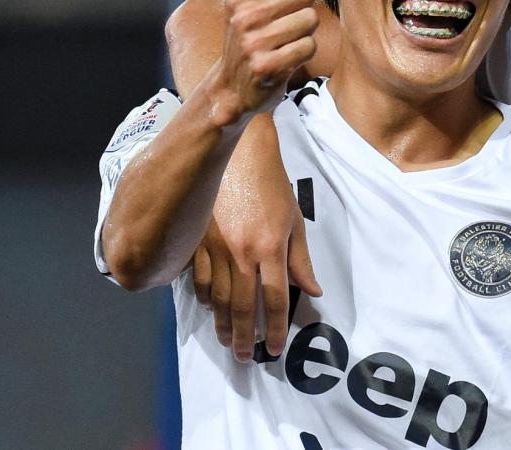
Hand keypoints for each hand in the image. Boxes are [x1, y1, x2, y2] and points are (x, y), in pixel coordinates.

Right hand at [191, 120, 321, 361]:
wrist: (237, 154)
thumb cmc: (271, 186)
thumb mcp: (293, 221)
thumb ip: (301, 260)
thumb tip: (313, 291)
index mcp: (270, 248)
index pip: (275, 298)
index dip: (276, 327)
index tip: (276, 347)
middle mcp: (241, 252)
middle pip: (243, 306)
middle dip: (246, 336)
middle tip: (247, 356)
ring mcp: (215, 247)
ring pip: (218, 298)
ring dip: (223, 324)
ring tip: (228, 340)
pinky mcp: (197, 240)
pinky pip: (198, 279)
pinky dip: (204, 298)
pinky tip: (211, 309)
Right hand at [210, 0, 352, 123]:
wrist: (231, 89)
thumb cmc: (256, 37)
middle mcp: (244, 14)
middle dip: (308, 8)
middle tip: (288, 24)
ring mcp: (252, 41)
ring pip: (310, 21)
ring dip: (306, 33)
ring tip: (284, 43)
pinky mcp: (265, 66)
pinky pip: (308, 47)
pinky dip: (303, 53)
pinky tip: (285, 59)